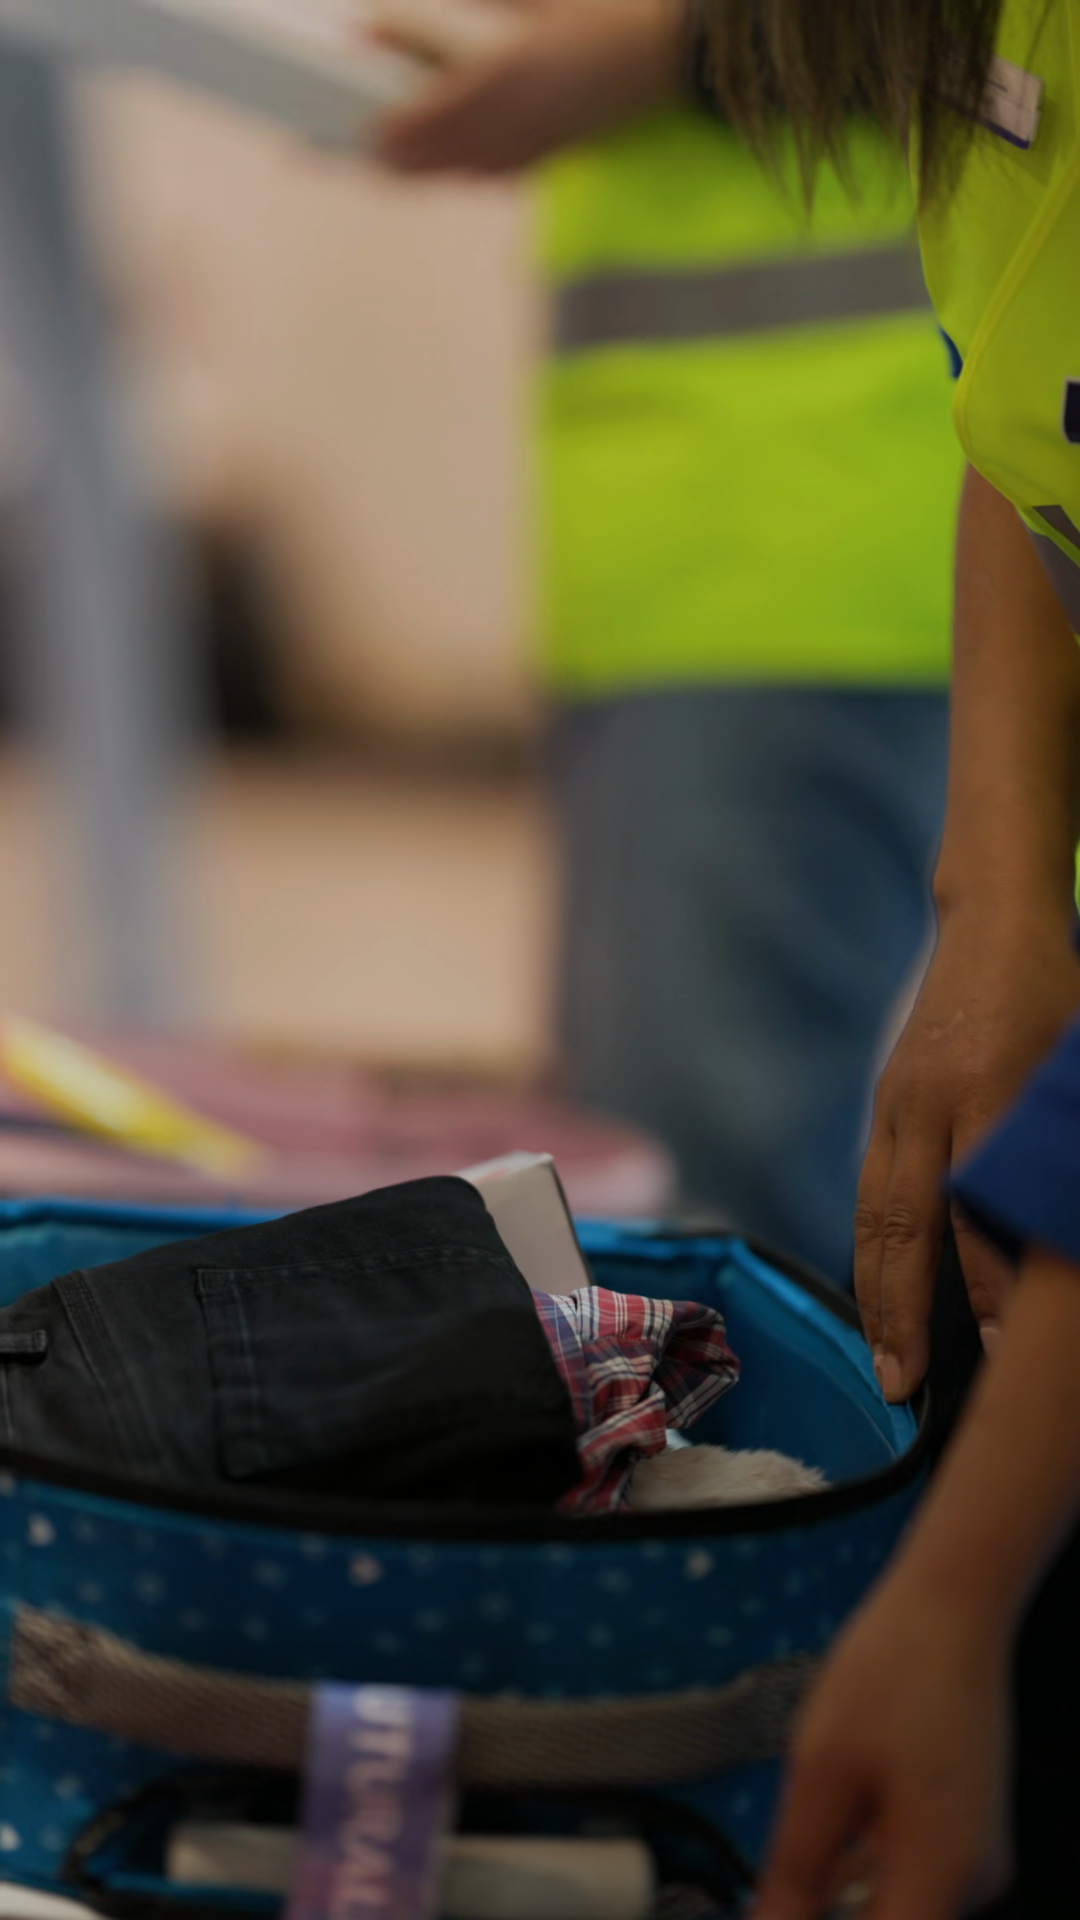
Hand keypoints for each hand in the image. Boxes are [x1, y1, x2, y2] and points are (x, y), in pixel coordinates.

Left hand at [373, 0, 679, 173]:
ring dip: (425, 171)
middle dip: (395, 162)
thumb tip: (393, 20)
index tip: (359, 134)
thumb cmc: (603, 15)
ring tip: (388, 166)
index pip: (427, 119)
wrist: (671, 55)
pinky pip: (495, 173)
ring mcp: (535, 147)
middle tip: (357, 157)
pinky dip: (464, 170)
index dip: (388, 132)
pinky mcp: (553, 156)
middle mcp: (514, 124)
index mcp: (504, 77)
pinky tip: (452, 165)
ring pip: (463, 172)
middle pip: (436, 158)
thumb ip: (468, 7)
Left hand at [755, 1573, 1011, 1919]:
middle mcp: (971, 1879)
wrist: (951, 1606)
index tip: (774, 1911)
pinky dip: (866, 1868)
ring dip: (840, 1893)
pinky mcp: (967, 1831)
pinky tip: (831, 1831)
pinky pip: (913, 1876)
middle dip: (825, 1910)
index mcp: (940, 1873)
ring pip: (897, 1905)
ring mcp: (975, 1855)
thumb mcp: (821, 1770)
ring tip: (801, 1845)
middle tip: (779, 1883)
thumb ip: (793, 1868)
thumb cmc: (896, 1667)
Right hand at [854, 911, 1079, 1400]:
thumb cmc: (1061, 993)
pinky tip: (879, 1294)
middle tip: (902, 1388)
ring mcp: (899, 1105)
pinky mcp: (887, 1104)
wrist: (996, 922)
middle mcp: (930, 1106)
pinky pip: (873, 1191)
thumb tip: (1068, 1233)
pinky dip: (873, 1251)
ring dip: (876, 1295)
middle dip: (902, 1315)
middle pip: (906, 1227)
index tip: (1003, 1353)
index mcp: (989, 1095)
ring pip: (877, 1215)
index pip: (981, 1215)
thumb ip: (1062, 1149)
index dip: (994, 1289)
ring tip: (882, 1363)